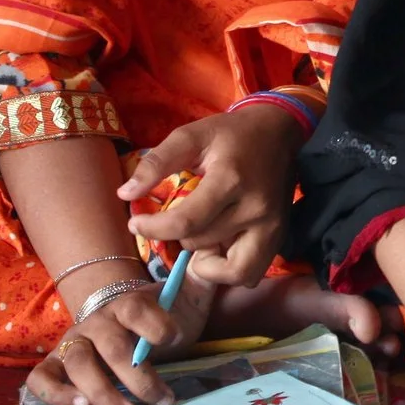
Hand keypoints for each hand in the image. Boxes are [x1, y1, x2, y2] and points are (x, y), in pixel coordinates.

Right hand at [24, 276, 210, 404]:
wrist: (122, 319)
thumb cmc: (160, 315)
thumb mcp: (184, 296)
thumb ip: (202, 279)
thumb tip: (218, 263)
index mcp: (128, 304)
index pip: (136, 308)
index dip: (155, 323)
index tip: (176, 336)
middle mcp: (97, 322)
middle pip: (110, 345)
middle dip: (136, 374)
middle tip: (160, 398)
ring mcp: (73, 343)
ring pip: (77, 363)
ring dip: (100, 391)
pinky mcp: (56, 365)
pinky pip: (42, 378)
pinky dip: (55, 393)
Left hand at [119, 103, 305, 286]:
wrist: (279, 131)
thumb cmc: (230, 133)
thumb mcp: (190, 136)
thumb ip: (156, 163)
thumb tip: (124, 194)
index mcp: (230, 179)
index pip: (185, 222)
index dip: (153, 229)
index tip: (136, 223)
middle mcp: (255, 208)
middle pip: (201, 244)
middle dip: (178, 236)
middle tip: (174, 221)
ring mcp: (272, 226)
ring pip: (231, 270)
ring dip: (206, 261)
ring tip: (200, 239)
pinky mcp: (279, 236)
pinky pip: (251, 273)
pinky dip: (230, 270)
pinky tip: (221, 248)